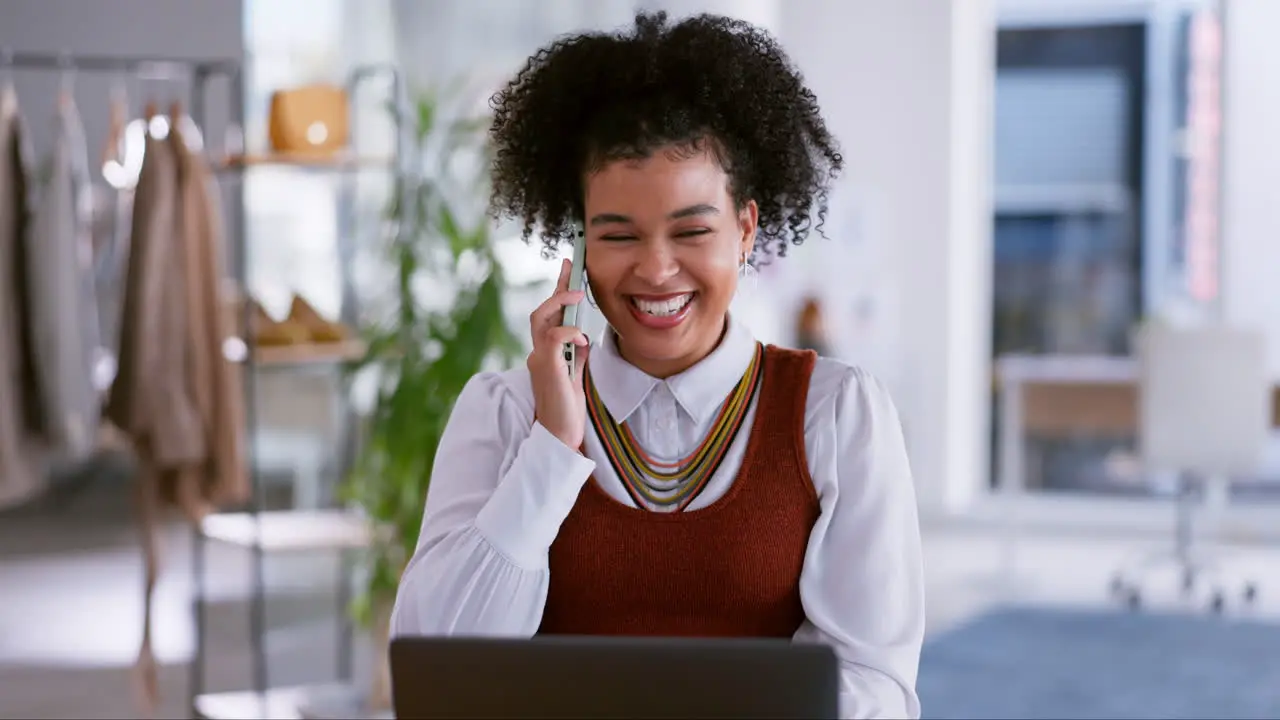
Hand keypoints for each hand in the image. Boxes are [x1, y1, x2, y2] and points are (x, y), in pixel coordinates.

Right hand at [527, 258, 589, 448]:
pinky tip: (582, 339)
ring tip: (578, 296)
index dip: (558, 290)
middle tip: (573, 268)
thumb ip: (576, 353)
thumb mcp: (576, 374)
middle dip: (558, 287)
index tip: (569, 268)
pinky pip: (553, 338)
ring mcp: (539, 359)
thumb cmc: (567, 408)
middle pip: (542, 311)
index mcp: (546, 352)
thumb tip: (582, 335)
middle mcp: (538, 352)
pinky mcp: (546, 368)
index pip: (550, 316)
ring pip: (541, 319)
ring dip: (561, 304)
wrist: (561, 434)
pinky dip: (569, 332)